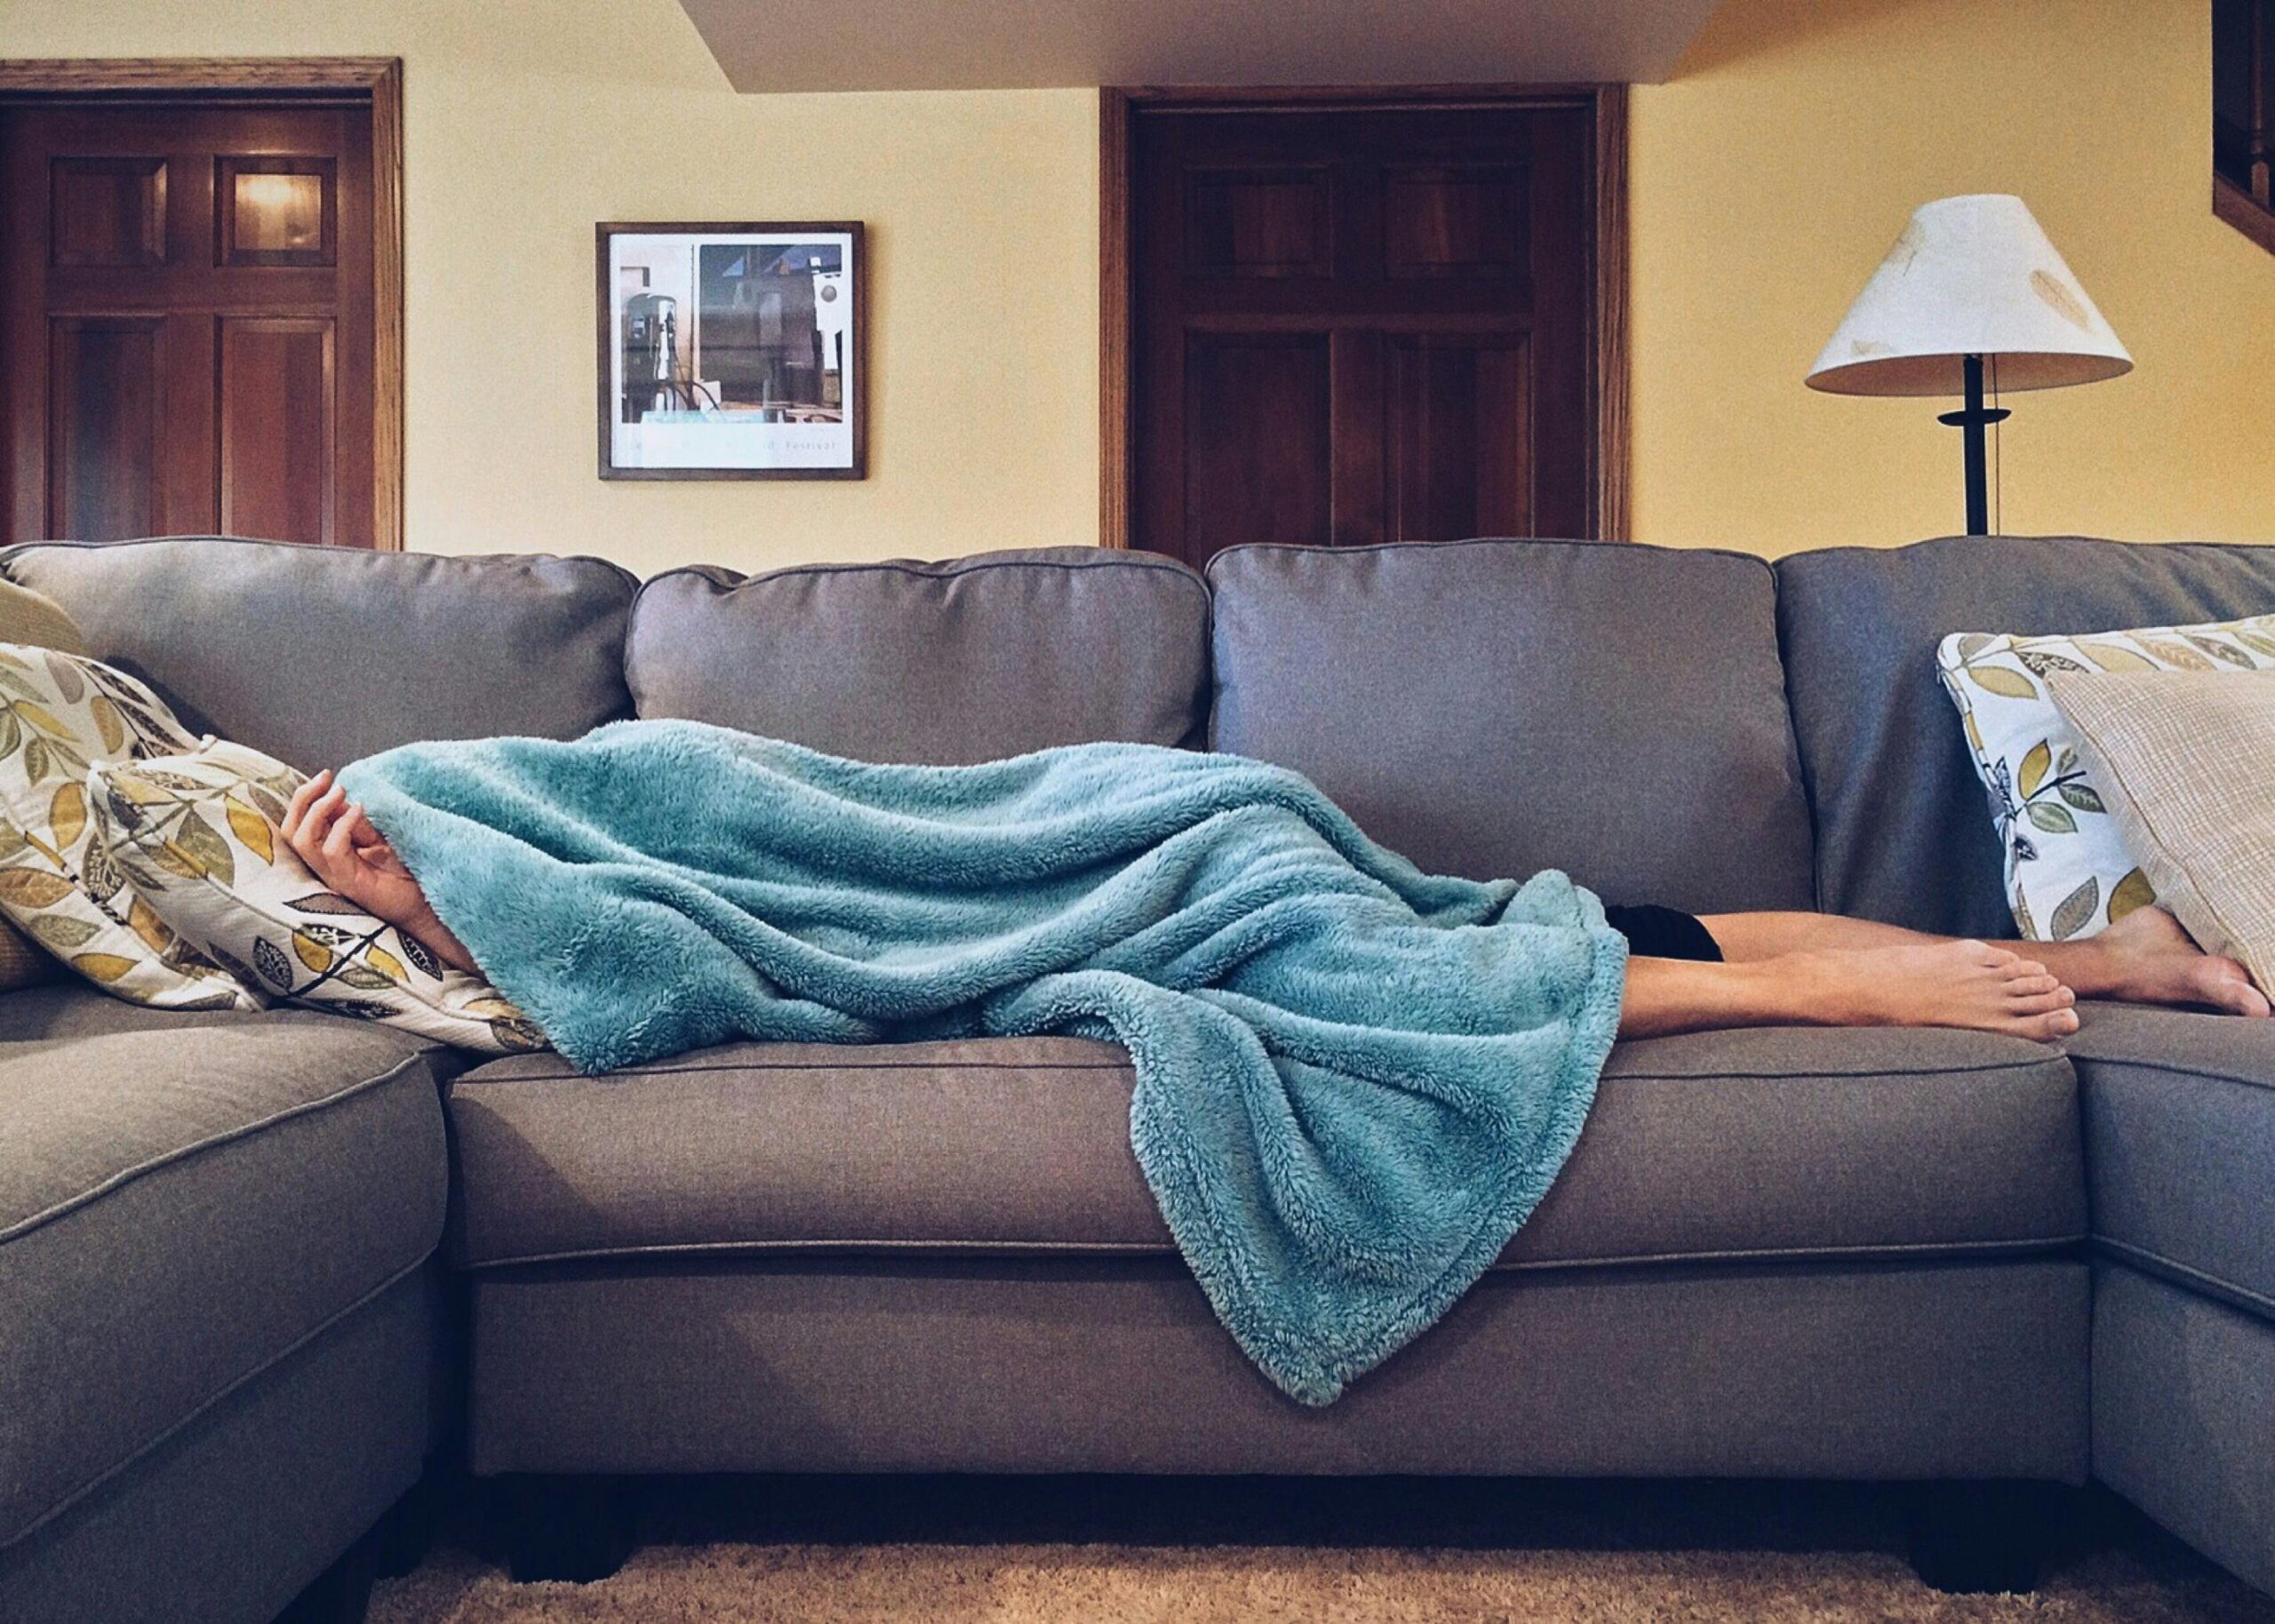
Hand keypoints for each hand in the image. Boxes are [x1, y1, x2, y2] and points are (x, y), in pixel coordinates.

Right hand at [280, 771, 476, 971]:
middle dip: (302, 800)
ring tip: (341, 793)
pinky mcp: (349, 884)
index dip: (306, 798)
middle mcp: (325, 866)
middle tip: (326, 779)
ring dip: (319, 811)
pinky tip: (360, 810)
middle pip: (291, 832)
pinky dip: (342, 827)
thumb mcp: (379, 840)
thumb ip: (358, 824)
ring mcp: (334, 876)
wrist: (426, 904)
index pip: (298, 825)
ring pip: (303, 842)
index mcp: (328, 853)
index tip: (326, 776)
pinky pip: (332, 852)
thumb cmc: (405, 874)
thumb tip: (338, 796)